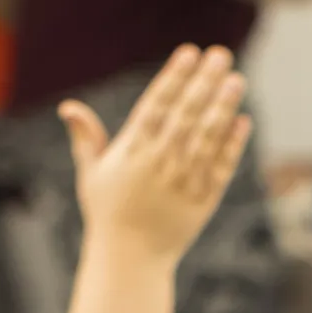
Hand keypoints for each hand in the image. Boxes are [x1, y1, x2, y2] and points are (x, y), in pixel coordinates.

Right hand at [59, 45, 251, 262]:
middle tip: (221, 54)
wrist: (130, 260)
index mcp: (132, 152)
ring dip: (223, 107)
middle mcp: (159, 163)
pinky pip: (221, 167)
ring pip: (207, 138)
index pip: (156, 106)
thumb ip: (86, 138)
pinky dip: (232, 145)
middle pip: (186, 115)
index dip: (174, 77)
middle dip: (204, 82)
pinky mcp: (203, 200)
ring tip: (237, 80)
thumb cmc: (108, 214)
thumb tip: (68, 107)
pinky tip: (243, 121)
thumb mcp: (91, 175)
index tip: (189, 52)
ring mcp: (184, 181)